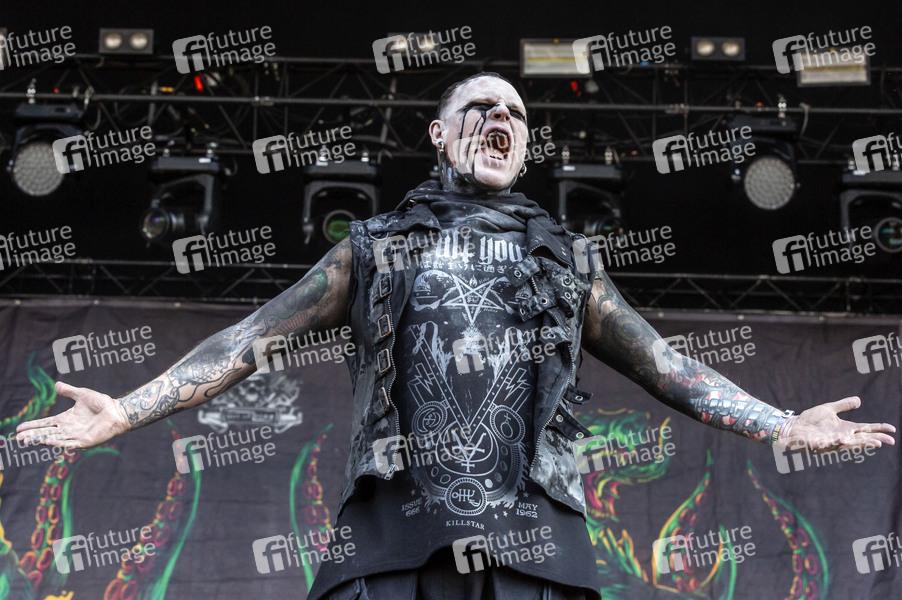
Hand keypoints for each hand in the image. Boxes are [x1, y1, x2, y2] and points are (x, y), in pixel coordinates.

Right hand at [14, 382, 130, 449]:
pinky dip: (59, 443)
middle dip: (32, 435)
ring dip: (41, 440)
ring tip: (27, 441)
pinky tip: (48, 442)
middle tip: (18, 438)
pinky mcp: (84, 442)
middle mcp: (68, 429)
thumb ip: (69, 391)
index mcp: (66, 419)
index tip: (19, 429)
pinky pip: (69, 443)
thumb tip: (56, 385)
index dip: (32, 426)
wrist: (117, 410)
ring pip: (54, 439)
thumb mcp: (82, 395)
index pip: (45, 424)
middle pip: (46, 433)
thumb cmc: (101, 403)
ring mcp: (75, 436)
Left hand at [778, 396, 895, 451]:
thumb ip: (843, 405)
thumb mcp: (829, 410)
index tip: (893, 430)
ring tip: (875, 443)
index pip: (866, 429)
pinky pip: (828, 444)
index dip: (879, 429)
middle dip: (875, 440)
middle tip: (889, 441)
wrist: (792, 426)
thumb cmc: (811, 420)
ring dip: (861, 444)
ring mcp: (830, 442)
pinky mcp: (818, 445)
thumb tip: (858, 400)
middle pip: (862, 439)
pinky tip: (842, 439)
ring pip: (848, 444)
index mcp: (845, 429)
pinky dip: (835, 442)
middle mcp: (841, 437)